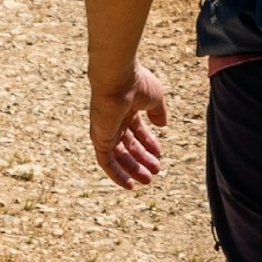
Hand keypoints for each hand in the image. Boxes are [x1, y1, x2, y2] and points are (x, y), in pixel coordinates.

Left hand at [91, 63, 168, 187]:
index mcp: (126, 108)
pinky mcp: (99, 138)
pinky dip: (116, 174)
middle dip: (141, 158)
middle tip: (156, 171)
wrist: (117, 77)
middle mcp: (113, 119)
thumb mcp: (155, 97)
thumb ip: (158, 112)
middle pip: (127, 143)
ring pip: (118, 155)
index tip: (159, 153)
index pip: (136, 129)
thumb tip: (162, 125)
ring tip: (148, 180)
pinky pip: (105, 161)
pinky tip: (129, 184)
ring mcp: (105, 129)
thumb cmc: (136, 83)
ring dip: (133, 168)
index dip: (148, 142)